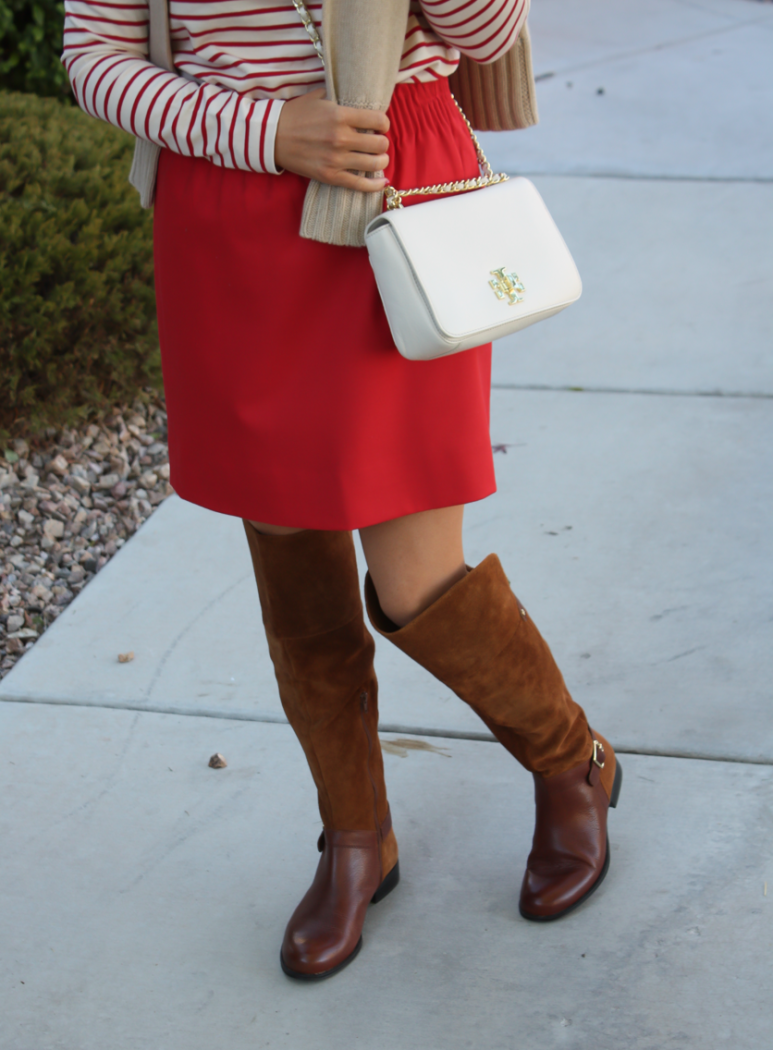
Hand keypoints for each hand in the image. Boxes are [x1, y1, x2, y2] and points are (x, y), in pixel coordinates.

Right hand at [274, 88, 389, 190]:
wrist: (272, 137)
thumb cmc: (295, 115)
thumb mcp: (318, 98)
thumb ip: (340, 99)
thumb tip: (358, 101)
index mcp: (340, 115)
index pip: (378, 120)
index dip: (383, 123)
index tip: (380, 126)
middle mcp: (341, 138)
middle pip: (380, 144)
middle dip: (382, 142)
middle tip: (377, 142)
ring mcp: (336, 159)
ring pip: (374, 164)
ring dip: (381, 161)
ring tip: (378, 159)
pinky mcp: (330, 176)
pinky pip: (360, 184)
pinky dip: (374, 185)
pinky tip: (381, 182)